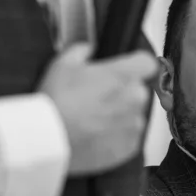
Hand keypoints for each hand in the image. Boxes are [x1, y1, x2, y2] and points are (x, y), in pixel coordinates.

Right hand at [37, 43, 157, 175]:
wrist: (48, 140)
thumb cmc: (56, 101)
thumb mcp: (63, 64)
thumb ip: (81, 50)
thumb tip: (89, 49)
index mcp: (123, 75)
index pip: (147, 63)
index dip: (135, 65)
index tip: (123, 70)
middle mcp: (135, 99)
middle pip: (138, 90)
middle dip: (122, 92)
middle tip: (97, 98)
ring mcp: (134, 124)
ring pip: (133, 114)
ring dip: (120, 115)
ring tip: (93, 120)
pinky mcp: (130, 146)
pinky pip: (128, 136)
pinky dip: (116, 136)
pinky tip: (96, 135)